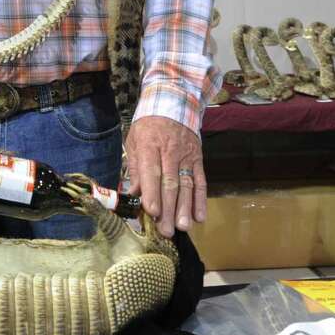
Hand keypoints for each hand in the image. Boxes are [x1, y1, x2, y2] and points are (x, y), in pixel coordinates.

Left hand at [123, 116, 206, 237]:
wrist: (174, 104)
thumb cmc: (148, 127)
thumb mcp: (135, 142)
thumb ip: (135, 169)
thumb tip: (132, 195)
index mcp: (150, 146)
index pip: (152, 172)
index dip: (152, 193)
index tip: (152, 213)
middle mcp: (170, 152)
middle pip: (170, 183)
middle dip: (169, 209)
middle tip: (166, 231)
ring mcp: (186, 156)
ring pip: (187, 185)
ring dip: (185, 208)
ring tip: (183, 227)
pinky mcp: (198, 160)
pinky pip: (201, 181)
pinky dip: (201, 200)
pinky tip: (199, 216)